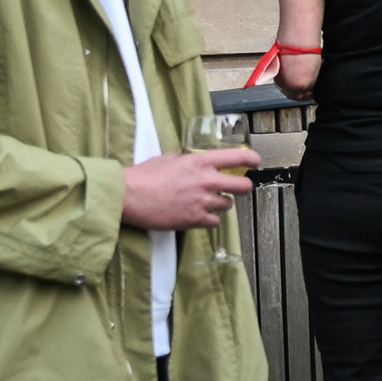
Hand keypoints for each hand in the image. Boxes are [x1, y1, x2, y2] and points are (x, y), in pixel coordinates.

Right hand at [124, 148, 257, 229]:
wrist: (127, 196)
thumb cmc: (144, 175)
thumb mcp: (171, 158)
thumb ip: (192, 160)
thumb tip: (202, 163)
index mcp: (201, 162)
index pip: (240, 158)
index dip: (253, 160)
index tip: (254, 163)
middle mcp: (207, 181)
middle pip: (244, 187)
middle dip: (241, 187)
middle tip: (234, 188)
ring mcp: (203, 202)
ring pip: (228, 205)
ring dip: (219, 204)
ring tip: (202, 202)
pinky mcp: (195, 220)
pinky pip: (215, 222)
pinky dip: (208, 219)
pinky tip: (196, 214)